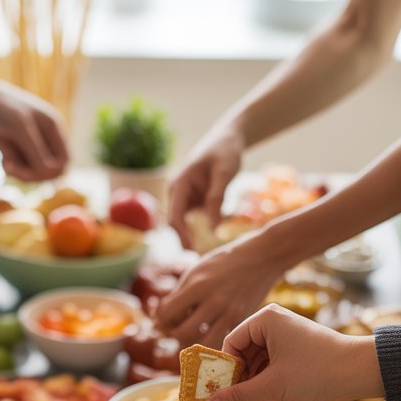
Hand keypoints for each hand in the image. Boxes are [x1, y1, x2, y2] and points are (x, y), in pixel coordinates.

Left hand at [0, 76, 68, 182]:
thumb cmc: (0, 107)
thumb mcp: (20, 127)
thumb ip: (36, 151)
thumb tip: (48, 173)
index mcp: (53, 128)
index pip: (65, 161)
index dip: (53, 171)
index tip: (33, 171)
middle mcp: (46, 139)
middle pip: (52, 172)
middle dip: (34, 175)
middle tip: (12, 169)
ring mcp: (33, 147)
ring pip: (36, 175)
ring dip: (21, 175)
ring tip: (5, 165)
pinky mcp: (19, 153)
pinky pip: (23, 173)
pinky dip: (13, 172)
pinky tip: (2, 162)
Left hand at [155, 231, 281, 346]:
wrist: (261, 258)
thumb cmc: (224, 263)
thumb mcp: (196, 271)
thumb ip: (177, 294)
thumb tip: (158, 318)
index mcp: (198, 285)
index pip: (166, 314)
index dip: (159, 319)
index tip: (161, 318)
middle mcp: (213, 302)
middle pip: (181, 334)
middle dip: (172, 334)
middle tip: (173, 328)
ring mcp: (229, 314)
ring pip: (201, 343)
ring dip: (191, 342)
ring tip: (189, 333)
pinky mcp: (240, 322)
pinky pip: (219, 341)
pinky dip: (209, 340)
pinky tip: (206, 332)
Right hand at [168, 121, 243, 247]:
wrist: (227, 140)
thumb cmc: (225, 152)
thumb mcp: (224, 174)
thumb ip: (217, 199)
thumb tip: (212, 229)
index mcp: (179, 184)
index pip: (174, 216)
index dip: (180, 236)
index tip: (191, 251)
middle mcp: (177, 193)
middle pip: (176, 224)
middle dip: (186, 241)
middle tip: (201, 260)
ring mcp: (184, 198)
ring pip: (186, 224)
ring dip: (195, 236)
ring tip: (208, 251)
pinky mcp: (193, 202)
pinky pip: (196, 220)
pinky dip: (205, 227)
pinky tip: (217, 232)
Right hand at [202, 304, 381, 400]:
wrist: (361, 371)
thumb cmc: (317, 370)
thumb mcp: (272, 386)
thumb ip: (237, 396)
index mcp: (265, 320)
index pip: (230, 344)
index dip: (223, 372)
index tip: (218, 394)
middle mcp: (274, 324)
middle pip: (243, 357)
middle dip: (240, 386)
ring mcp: (286, 338)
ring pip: (258, 367)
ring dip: (254, 392)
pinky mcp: (297, 352)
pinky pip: (273, 370)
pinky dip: (268, 390)